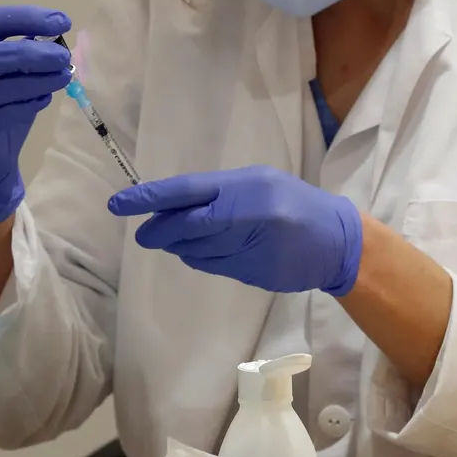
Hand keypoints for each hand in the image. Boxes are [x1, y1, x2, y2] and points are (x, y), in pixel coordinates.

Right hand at [0, 6, 71, 222]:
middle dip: (29, 53)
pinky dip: (24, 106)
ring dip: (32, 81)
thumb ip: (29, 58)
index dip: (28, 18)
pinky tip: (43, 101)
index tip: (63, 22)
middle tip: (63, 56)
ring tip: (63, 78)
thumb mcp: (14, 76)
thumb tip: (59, 42)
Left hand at [108, 166, 363, 295]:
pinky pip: (213, 266)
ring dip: (180, 247)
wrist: (338, 242)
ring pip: (196, 250)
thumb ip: (220, 194)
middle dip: (160, 231)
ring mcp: (251, 247)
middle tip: (145, 234)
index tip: (119, 204)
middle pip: (186, 226)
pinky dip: (200, 259)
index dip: (150, 198)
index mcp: (246, 187)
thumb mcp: (260, 183)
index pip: (187, 192)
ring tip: (181, 240)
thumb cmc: (296, 203)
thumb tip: (173, 209)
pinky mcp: (254, 273)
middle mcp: (246, 216)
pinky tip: (207, 251)